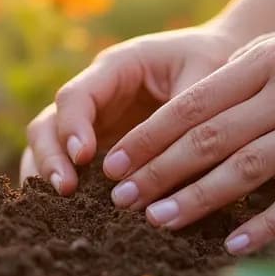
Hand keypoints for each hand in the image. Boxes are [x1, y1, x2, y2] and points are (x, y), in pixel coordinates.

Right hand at [21, 25, 243, 194]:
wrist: (225, 63)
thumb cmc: (215, 62)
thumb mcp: (206, 76)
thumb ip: (186, 115)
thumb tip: (176, 162)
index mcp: (115, 68)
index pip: (76, 96)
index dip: (72, 127)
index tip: (84, 157)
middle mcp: (96, 96)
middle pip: (49, 124)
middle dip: (51, 156)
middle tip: (66, 189)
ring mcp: (95, 124)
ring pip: (51, 148)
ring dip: (52, 175)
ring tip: (65, 204)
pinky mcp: (104, 149)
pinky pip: (74, 169)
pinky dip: (69, 187)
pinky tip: (78, 213)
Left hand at [101, 11, 274, 254]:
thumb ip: (252, 73)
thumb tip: (195, 109)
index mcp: (269, 58)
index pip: (193, 102)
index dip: (149, 135)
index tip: (114, 162)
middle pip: (208, 136)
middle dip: (157, 170)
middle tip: (120, 198)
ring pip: (245, 167)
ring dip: (196, 198)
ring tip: (159, 220)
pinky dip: (262, 224)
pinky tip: (231, 244)